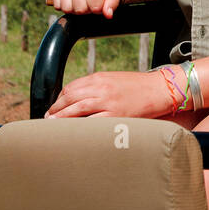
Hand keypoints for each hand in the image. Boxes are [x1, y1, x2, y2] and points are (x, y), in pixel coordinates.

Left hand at [44, 70, 173, 118]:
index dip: (59, 99)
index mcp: (100, 78)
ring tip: (53, 125)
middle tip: (48, 118)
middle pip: (70, 97)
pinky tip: (73, 132)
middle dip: (56, 109)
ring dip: (61, 118)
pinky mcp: (116, 115)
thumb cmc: (138, 87)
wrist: (160, 89)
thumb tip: (77, 99)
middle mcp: (101, 88)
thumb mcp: (115, 80)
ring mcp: (108, 102)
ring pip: (76, 109)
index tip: (55, 107)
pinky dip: (79, 127)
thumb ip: (97, 87)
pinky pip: (92, 122)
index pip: (71, 87)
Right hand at [53, 0, 123, 17]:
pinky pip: (57, 5)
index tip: (102, 1)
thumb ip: (113, 2)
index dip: (100, 9)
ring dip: (76, 9)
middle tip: (94, 0)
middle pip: (80, 10)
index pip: (94, 7)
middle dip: (88, 9)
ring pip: (67, 9)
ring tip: (84, 0)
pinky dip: (66, 6)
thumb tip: (108, 15)